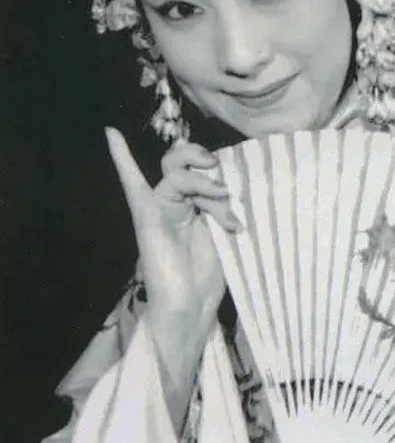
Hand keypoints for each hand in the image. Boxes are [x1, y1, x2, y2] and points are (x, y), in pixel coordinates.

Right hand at [106, 128, 240, 423]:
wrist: (190, 308)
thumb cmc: (207, 278)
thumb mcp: (224, 233)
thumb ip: (222, 205)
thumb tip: (228, 183)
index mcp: (192, 206)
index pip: (200, 171)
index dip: (216, 170)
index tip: (234, 192)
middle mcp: (173, 203)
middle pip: (186, 162)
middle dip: (208, 166)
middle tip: (225, 187)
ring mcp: (158, 208)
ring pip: (179, 173)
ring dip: (206, 185)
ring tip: (224, 203)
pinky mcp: (147, 217)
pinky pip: (133, 184)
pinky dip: (122, 158)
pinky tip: (112, 134)